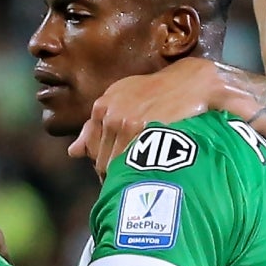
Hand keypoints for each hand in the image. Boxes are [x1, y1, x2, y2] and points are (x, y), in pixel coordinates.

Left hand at [68, 57, 226, 175]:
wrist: (192, 82)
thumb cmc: (159, 91)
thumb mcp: (123, 99)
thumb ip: (95, 126)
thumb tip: (73, 153)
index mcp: (101, 107)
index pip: (92, 150)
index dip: (106, 164)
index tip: (120, 172)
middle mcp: (109, 115)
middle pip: (102, 161)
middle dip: (115, 173)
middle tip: (134, 182)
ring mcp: (125, 123)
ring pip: (116, 165)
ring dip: (127, 176)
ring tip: (143, 182)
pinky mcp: (144, 130)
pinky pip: (132, 162)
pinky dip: (138, 173)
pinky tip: (150, 176)